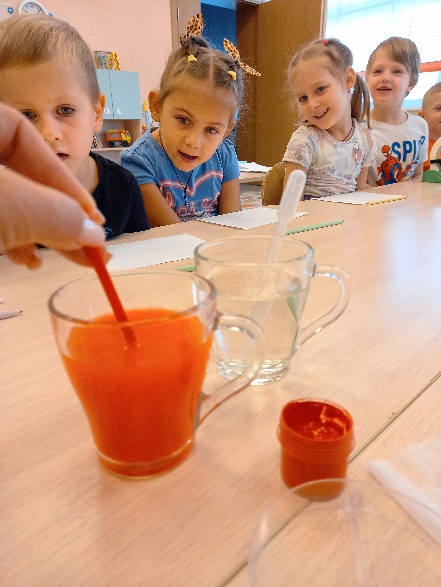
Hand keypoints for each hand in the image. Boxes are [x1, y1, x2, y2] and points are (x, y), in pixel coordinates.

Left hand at [0, 103, 107, 268]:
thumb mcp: (9, 209)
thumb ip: (54, 214)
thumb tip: (95, 233)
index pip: (23, 135)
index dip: (61, 176)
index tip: (90, 216)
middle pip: (18, 171)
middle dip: (53, 211)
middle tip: (87, 245)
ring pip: (7, 199)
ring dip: (36, 231)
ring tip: (59, 257)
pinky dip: (11, 239)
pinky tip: (27, 259)